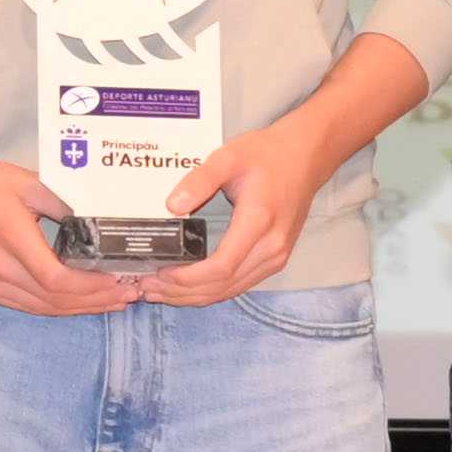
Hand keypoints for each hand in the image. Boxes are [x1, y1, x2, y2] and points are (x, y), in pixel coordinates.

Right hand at [0, 135, 137, 318]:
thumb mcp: (26, 182)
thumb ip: (65, 203)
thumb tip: (101, 222)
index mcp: (10, 238)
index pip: (58, 278)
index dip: (93, 286)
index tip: (122, 280)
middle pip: (55, 299)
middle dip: (96, 300)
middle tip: (130, 294)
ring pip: (42, 308)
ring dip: (80, 309)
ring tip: (112, 302)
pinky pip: (26, 306)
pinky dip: (56, 307)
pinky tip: (78, 302)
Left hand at [143, 118, 339, 305]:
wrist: (305, 157)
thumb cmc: (266, 155)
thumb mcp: (228, 157)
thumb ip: (199, 180)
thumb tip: (171, 206)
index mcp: (258, 222)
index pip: (220, 267)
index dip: (186, 278)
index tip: (158, 274)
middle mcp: (271, 247)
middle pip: (222, 286)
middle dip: (182, 292)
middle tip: (147, 287)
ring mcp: (276, 257)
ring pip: (231, 290)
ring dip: (194, 296)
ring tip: (159, 292)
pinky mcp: (275, 259)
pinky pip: (240, 284)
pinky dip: (212, 291)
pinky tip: (188, 289)